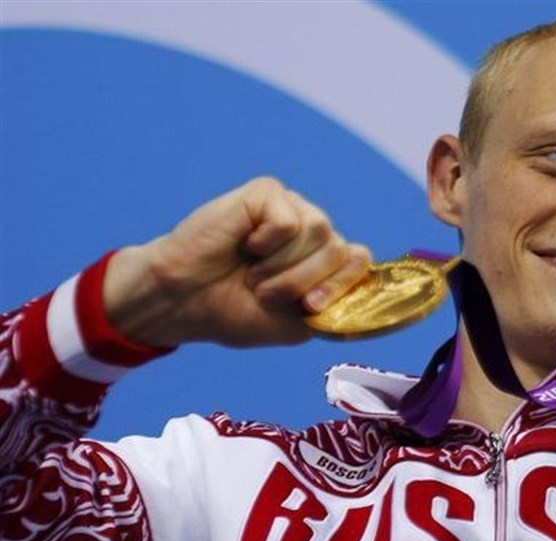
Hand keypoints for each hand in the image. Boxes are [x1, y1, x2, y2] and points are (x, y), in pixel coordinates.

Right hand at [104, 177, 370, 346]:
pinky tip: (246, 244)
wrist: (183, 301)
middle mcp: (312, 232)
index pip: (359, 261)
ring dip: (283, 267)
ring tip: (253, 274)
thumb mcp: (294, 324)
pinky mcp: (267, 193)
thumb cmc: (234, 311)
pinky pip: (289, 220)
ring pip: (319, 231)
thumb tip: (364, 266)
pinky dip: (267, 244)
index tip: (308, 307)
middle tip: (264, 292)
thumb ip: (334, 305)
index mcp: (322, 262)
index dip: (340, 285)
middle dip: (302, 282)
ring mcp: (292, 209)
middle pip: (340, 249)